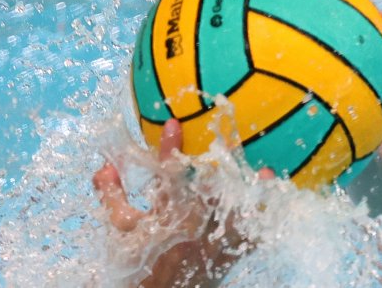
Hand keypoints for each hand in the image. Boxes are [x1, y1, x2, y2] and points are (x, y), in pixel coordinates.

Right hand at [93, 119, 273, 286]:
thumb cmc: (140, 257)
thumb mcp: (122, 227)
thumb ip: (112, 195)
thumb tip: (103, 167)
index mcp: (164, 217)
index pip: (164, 178)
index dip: (169, 150)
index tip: (173, 124)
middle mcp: (189, 228)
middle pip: (207, 194)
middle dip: (218, 169)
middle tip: (229, 141)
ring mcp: (210, 244)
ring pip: (234, 216)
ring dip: (250, 195)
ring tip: (265, 175)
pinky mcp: (227, 257)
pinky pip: (252, 240)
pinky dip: (266, 223)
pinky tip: (279, 205)